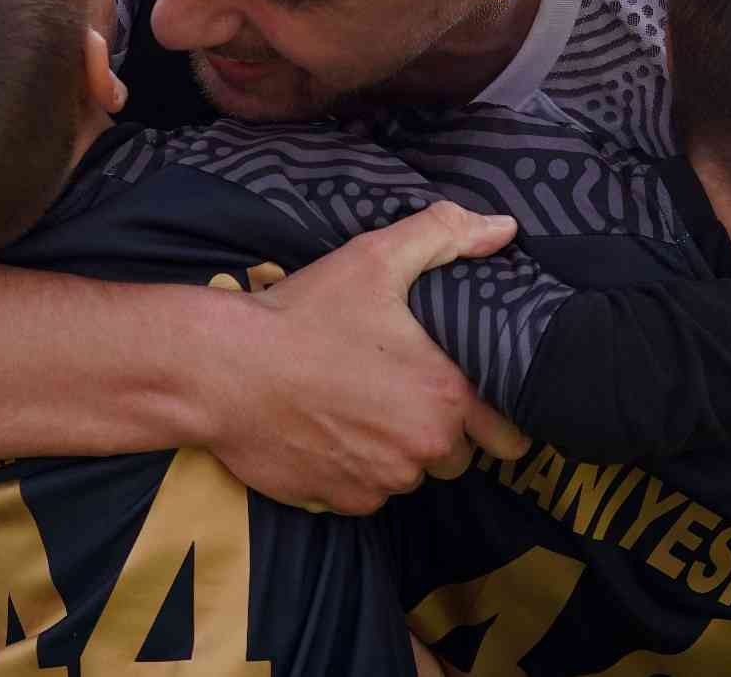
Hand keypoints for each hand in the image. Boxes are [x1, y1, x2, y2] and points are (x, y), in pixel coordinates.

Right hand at [206, 202, 530, 514]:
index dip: (494, 415)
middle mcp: (422, 449)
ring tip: (360, 402)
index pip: (509, 435)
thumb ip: (445, 236)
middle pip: (458, 455)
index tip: (468, 394)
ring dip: (397, 449)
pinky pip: (367, 492)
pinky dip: (357, 468)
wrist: (221, 370)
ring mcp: (381, 482)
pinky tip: (330, 427)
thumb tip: (504, 228)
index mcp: (446, 395)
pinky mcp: (340, 502)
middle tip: (401, 387)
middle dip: (441, 429)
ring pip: (410, 474)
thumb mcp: (374, 259)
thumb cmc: (301, 315)